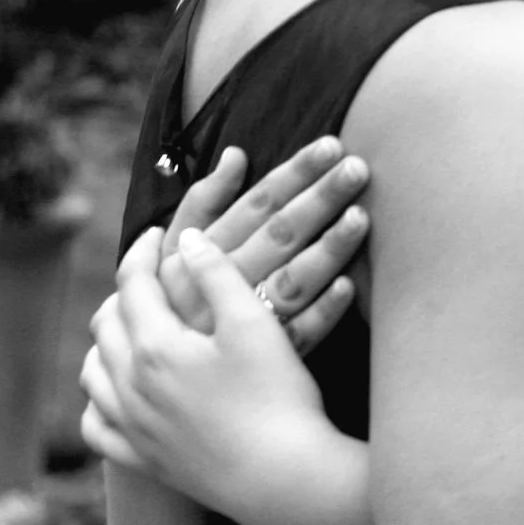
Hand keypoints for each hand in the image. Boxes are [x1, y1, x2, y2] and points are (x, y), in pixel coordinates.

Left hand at [82, 225, 341, 516]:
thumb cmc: (276, 396)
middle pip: (106, 324)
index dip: (141, 251)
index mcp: (154, 346)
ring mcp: (133, 428)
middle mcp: (130, 386)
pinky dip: (100, 401)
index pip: (132, 284)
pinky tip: (119, 392)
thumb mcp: (254, 323)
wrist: (284, 479)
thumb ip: (216, 274)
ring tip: (134, 328)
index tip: (156, 234)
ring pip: (93, 372)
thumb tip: (186, 237)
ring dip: (107, 341)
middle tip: (150, 276)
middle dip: (124, 291)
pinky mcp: (144, 461)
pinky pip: (98, 426)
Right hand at [157, 137, 370, 350]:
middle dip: (320, 199)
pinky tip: (349, 287)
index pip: (254, 206)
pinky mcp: (265, 360)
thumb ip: (201, 202)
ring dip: (328, 249)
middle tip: (357, 168)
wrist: (161, 378)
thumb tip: (235, 154)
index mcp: (199, 255)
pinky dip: (323, 313)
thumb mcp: (172, 251)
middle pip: (278, 236)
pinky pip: (298, 335)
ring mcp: (244, 326)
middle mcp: (221, 287)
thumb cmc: (172, 301)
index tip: (331, 146)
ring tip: (362, 216)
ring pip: (292, 282)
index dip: (294, 174)